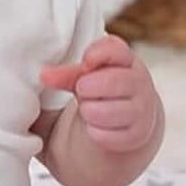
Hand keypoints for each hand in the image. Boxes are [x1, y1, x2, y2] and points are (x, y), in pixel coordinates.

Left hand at [38, 35, 159, 154]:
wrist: (130, 122)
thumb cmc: (103, 92)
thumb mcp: (86, 78)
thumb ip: (67, 75)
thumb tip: (44, 75)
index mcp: (126, 60)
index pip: (117, 49)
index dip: (98, 54)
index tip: (85, 61)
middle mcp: (138, 83)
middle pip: (115, 81)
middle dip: (90, 87)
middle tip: (81, 90)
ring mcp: (141, 109)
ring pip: (112, 111)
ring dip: (92, 112)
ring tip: (87, 110)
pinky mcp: (137, 135)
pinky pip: (112, 135)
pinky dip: (97, 133)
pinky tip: (93, 129)